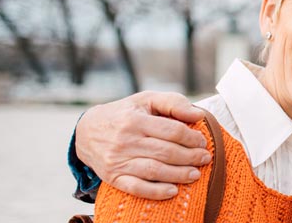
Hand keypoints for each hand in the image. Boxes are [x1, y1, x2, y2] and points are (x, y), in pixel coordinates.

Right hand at [75, 91, 209, 199]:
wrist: (87, 131)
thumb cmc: (125, 113)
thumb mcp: (146, 100)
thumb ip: (173, 102)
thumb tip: (198, 114)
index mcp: (135, 120)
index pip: (171, 131)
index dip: (191, 138)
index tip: (202, 142)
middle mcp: (126, 141)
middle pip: (165, 152)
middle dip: (190, 157)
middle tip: (205, 159)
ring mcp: (118, 161)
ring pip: (154, 170)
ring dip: (178, 174)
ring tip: (195, 174)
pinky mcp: (113, 177)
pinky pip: (136, 187)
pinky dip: (155, 191)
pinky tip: (172, 191)